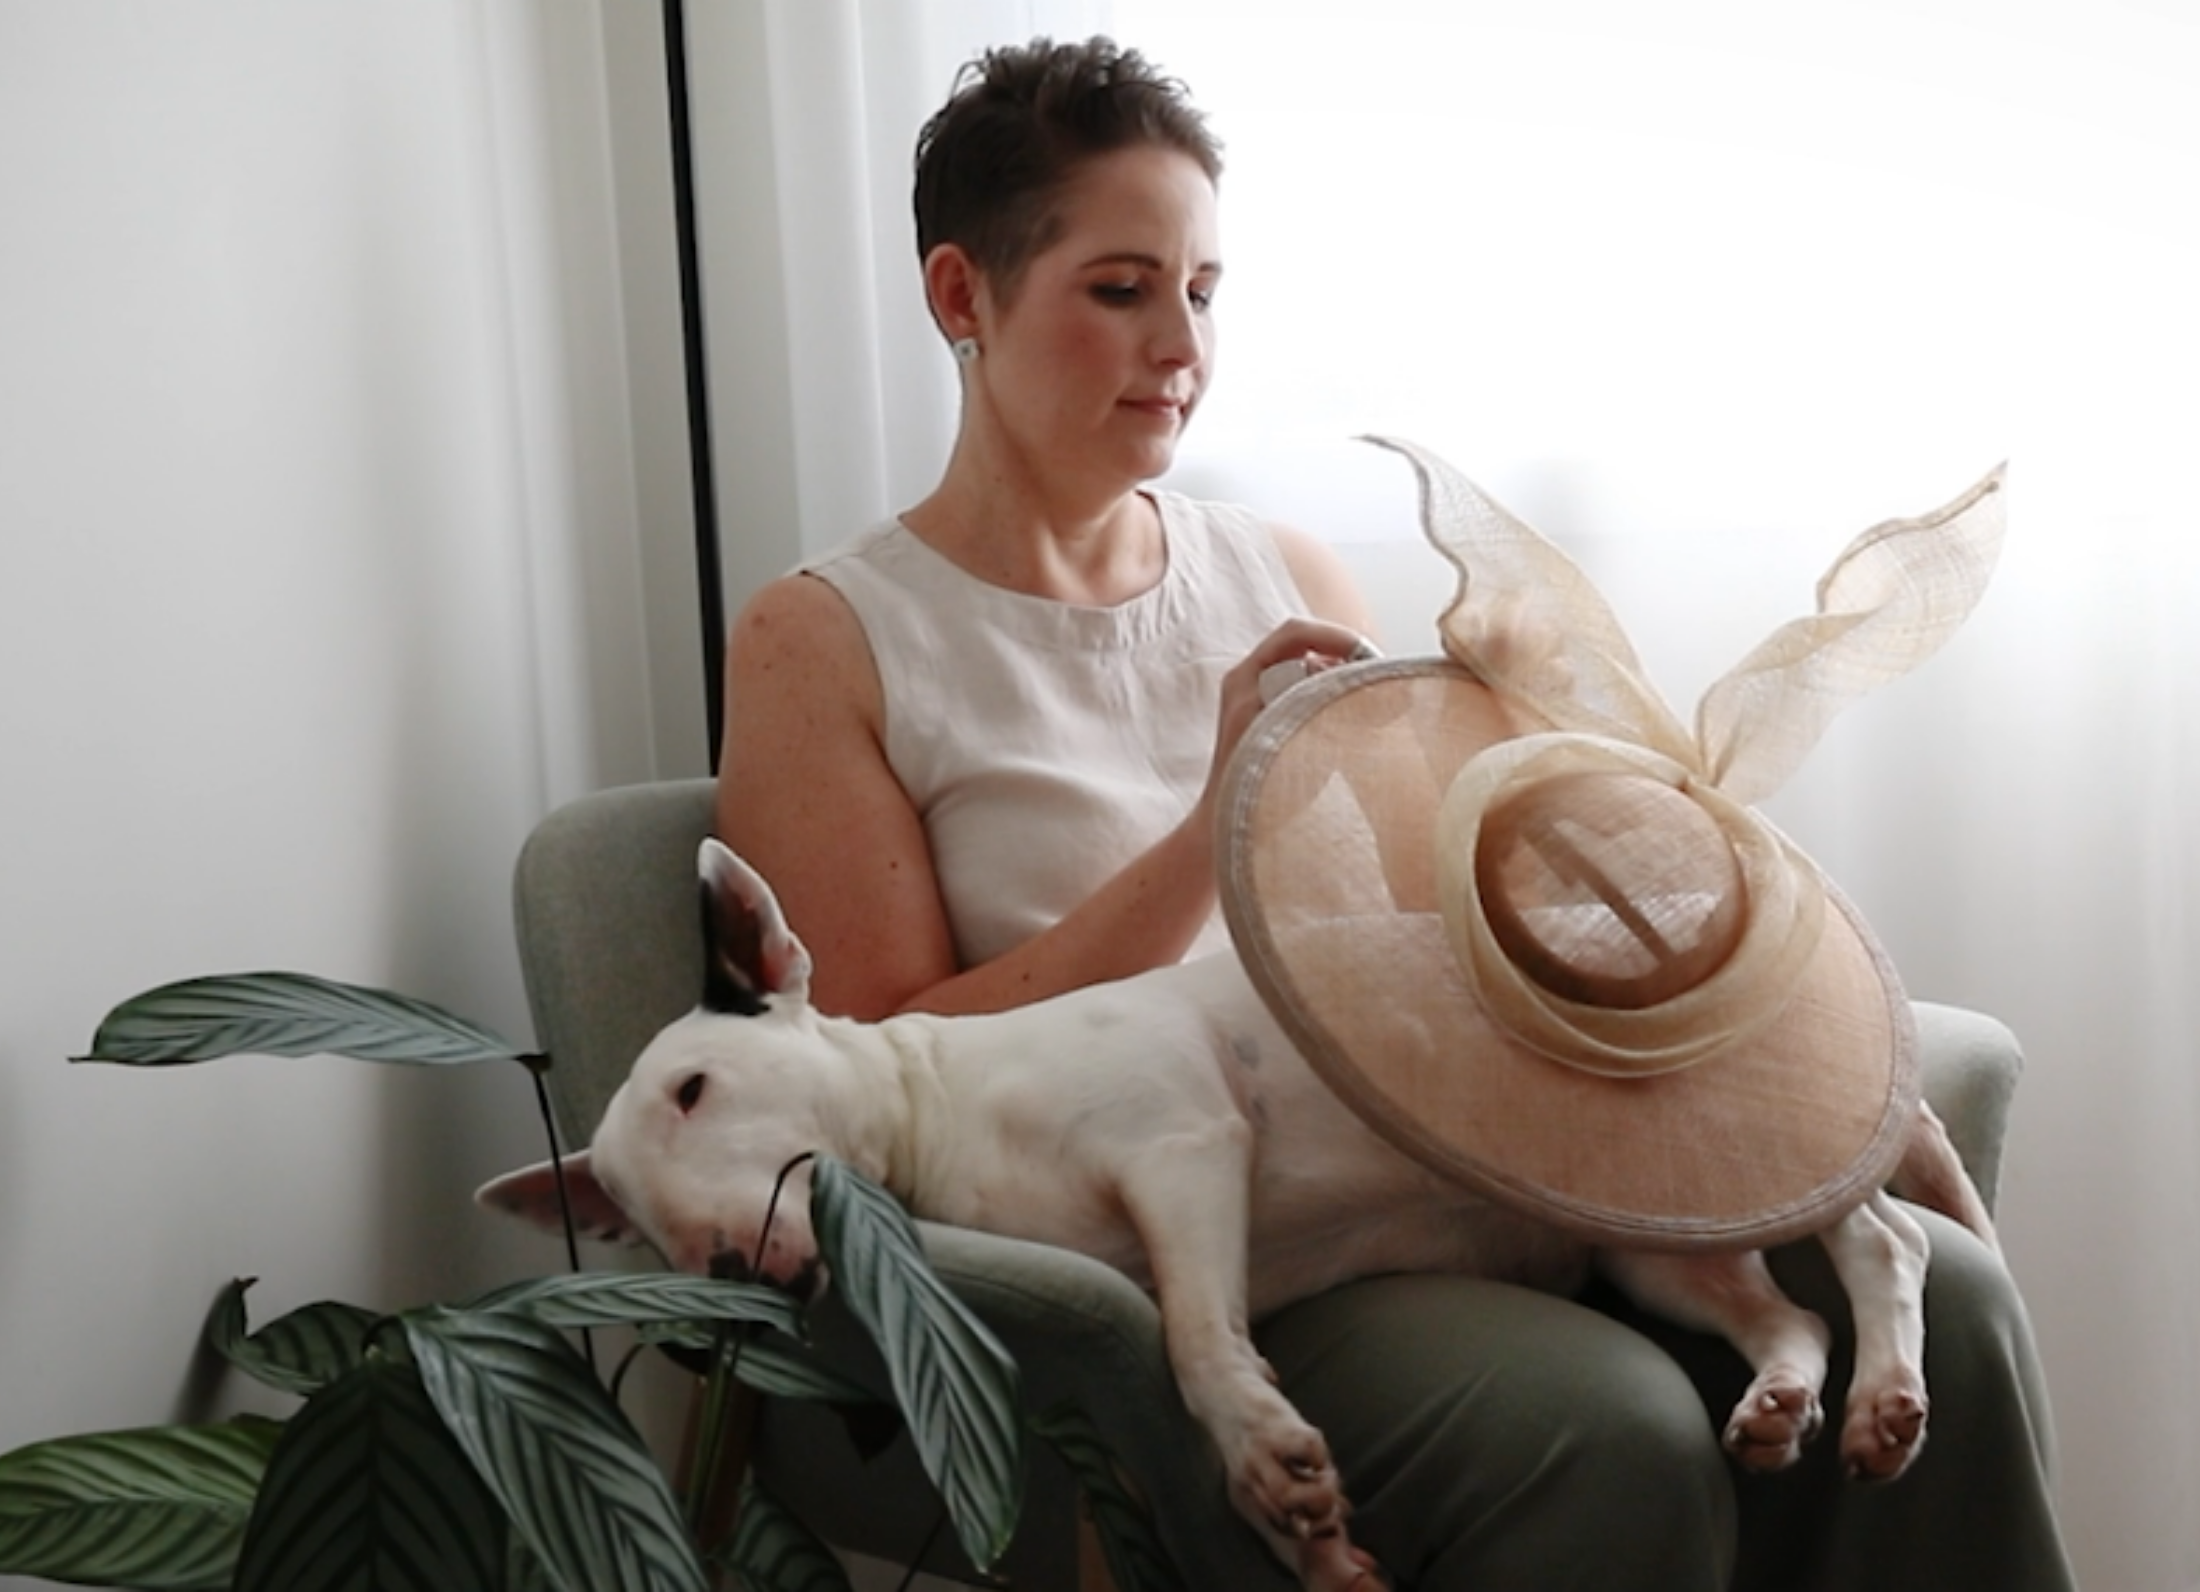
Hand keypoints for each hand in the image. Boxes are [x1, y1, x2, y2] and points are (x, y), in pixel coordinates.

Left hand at [1202, 618, 1374, 814]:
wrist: (1227, 826)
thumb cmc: (1247, 787)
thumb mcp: (1282, 734)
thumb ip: (1311, 699)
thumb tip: (1349, 674)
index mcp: (1245, 678)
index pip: (1294, 634)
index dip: (1333, 636)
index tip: (1366, 654)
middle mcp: (1252, 681)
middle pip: (1308, 647)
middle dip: (1345, 655)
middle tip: (1376, 675)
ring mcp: (1266, 699)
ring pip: (1316, 670)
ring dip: (1344, 678)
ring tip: (1370, 698)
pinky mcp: (1281, 718)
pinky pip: (1314, 693)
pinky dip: (1336, 697)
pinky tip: (1356, 716)